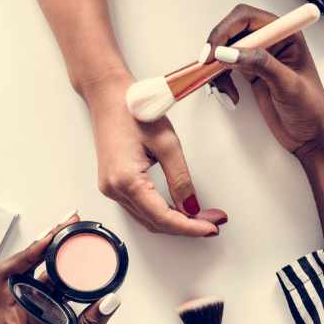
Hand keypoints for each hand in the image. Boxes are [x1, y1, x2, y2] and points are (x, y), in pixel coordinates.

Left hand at [0, 213, 120, 323]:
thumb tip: (108, 299)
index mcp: (6, 321)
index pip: (8, 274)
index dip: (28, 252)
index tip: (50, 237)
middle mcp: (15, 317)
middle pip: (26, 271)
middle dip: (46, 247)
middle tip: (67, 227)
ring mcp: (31, 322)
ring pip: (43, 282)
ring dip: (59, 264)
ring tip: (76, 244)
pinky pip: (58, 298)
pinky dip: (70, 284)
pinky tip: (85, 276)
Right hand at [83, 73, 227, 236]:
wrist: (109, 95)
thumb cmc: (135, 111)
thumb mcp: (167, 143)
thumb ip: (181, 179)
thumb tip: (192, 208)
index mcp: (126, 180)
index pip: (163, 218)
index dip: (190, 227)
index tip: (212, 228)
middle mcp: (114, 189)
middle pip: (156, 223)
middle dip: (187, 226)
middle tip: (214, 222)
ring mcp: (111, 189)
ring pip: (148, 219)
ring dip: (176, 222)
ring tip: (203, 217)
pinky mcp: (113, 185)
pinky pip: (140, 209)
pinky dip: (162, 213)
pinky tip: (180, 209)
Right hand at [199, 5, 323, 163]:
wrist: (312, 136)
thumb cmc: (311, 110)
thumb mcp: (288, 85)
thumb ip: (260, 64)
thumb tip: (230, 53)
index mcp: (286, 35)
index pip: (248, 18)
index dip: (227, 30)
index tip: (214, 50)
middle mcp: (272, 42)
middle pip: (234, 31)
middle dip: (218, 48)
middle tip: (208, 66)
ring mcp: (261, 59)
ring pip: (227, 51)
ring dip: (218, 68)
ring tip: (221, 88)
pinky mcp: (253, 74)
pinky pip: (228, 69)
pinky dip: (222, 81)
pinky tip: (230, 95)